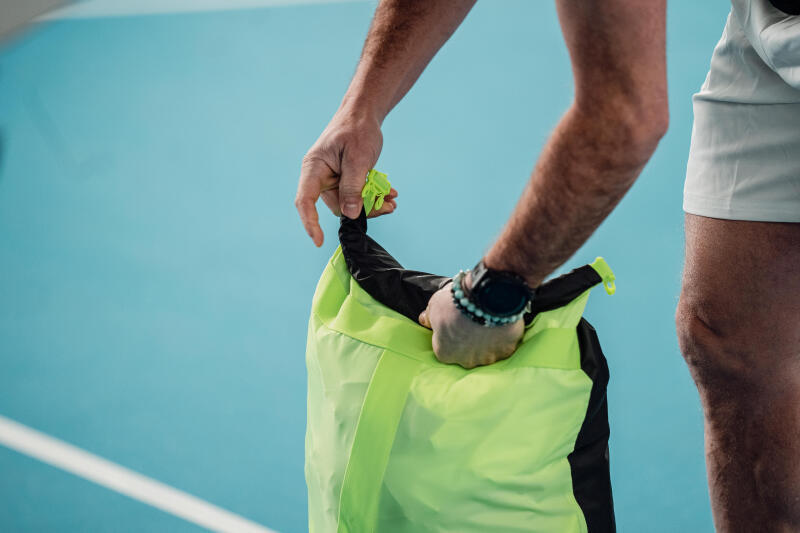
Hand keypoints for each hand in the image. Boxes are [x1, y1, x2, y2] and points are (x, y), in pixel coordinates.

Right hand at [295, 107, 397, 246]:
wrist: (363, 115)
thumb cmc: (357, 130)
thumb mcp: (358, 158)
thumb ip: (353, 187)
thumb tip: (350, 215)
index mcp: (314, 168)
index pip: (305, 201)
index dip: (310, 223)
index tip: (318, 241)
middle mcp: (319, 177)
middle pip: (336, 206)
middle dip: (362, 210)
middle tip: (387, 206)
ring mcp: (332, 179)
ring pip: (349, 204)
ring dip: (371, 204)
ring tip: (391, 200)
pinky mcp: (344, 180)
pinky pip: (356, 196)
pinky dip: (372, 196)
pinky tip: (389, 194)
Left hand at [418, 277, 524, 368]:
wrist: (486, 296)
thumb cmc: (455, 303)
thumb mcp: (434, 306)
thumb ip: (429, 317)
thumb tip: (424, 320)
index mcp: (444, 353)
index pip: (443, 347)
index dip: (448, 334)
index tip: (453, 322)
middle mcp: (465, 361)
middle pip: (465, 353)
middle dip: (467, 339)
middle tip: (470, 321)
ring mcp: (487, 358)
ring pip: (485, 351)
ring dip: (485, 340)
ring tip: (486, 321)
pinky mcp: (506, 351)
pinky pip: (503, 345)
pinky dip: (502, 337)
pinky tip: (500, 323)